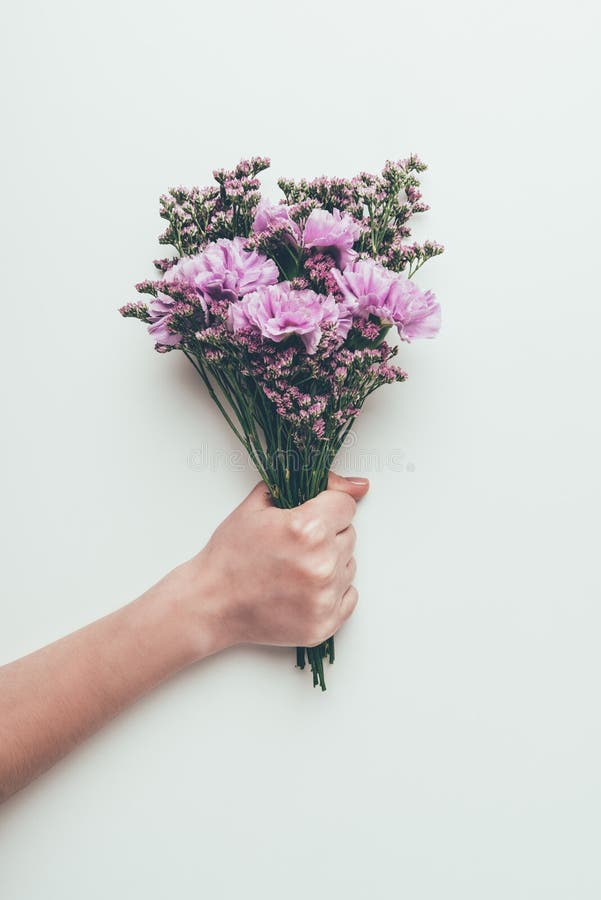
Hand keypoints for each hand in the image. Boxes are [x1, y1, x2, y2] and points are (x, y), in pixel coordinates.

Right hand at [178, 473, 368, 654]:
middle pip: (348, 534)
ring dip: (330, 563)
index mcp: (307, 528)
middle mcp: (322, 563)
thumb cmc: (231, 555)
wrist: (211, 603)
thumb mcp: (259, 505)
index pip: (346, 505)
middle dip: (327, 535)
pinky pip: (349, 596)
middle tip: (293, 545)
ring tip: (295, 568)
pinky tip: (303, 588)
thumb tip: (357, 485)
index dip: (326, 506)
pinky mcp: (325, 623)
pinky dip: (332, 591)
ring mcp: (325, 596)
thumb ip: (307, 486)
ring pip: (349, 564)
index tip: (311, 515)